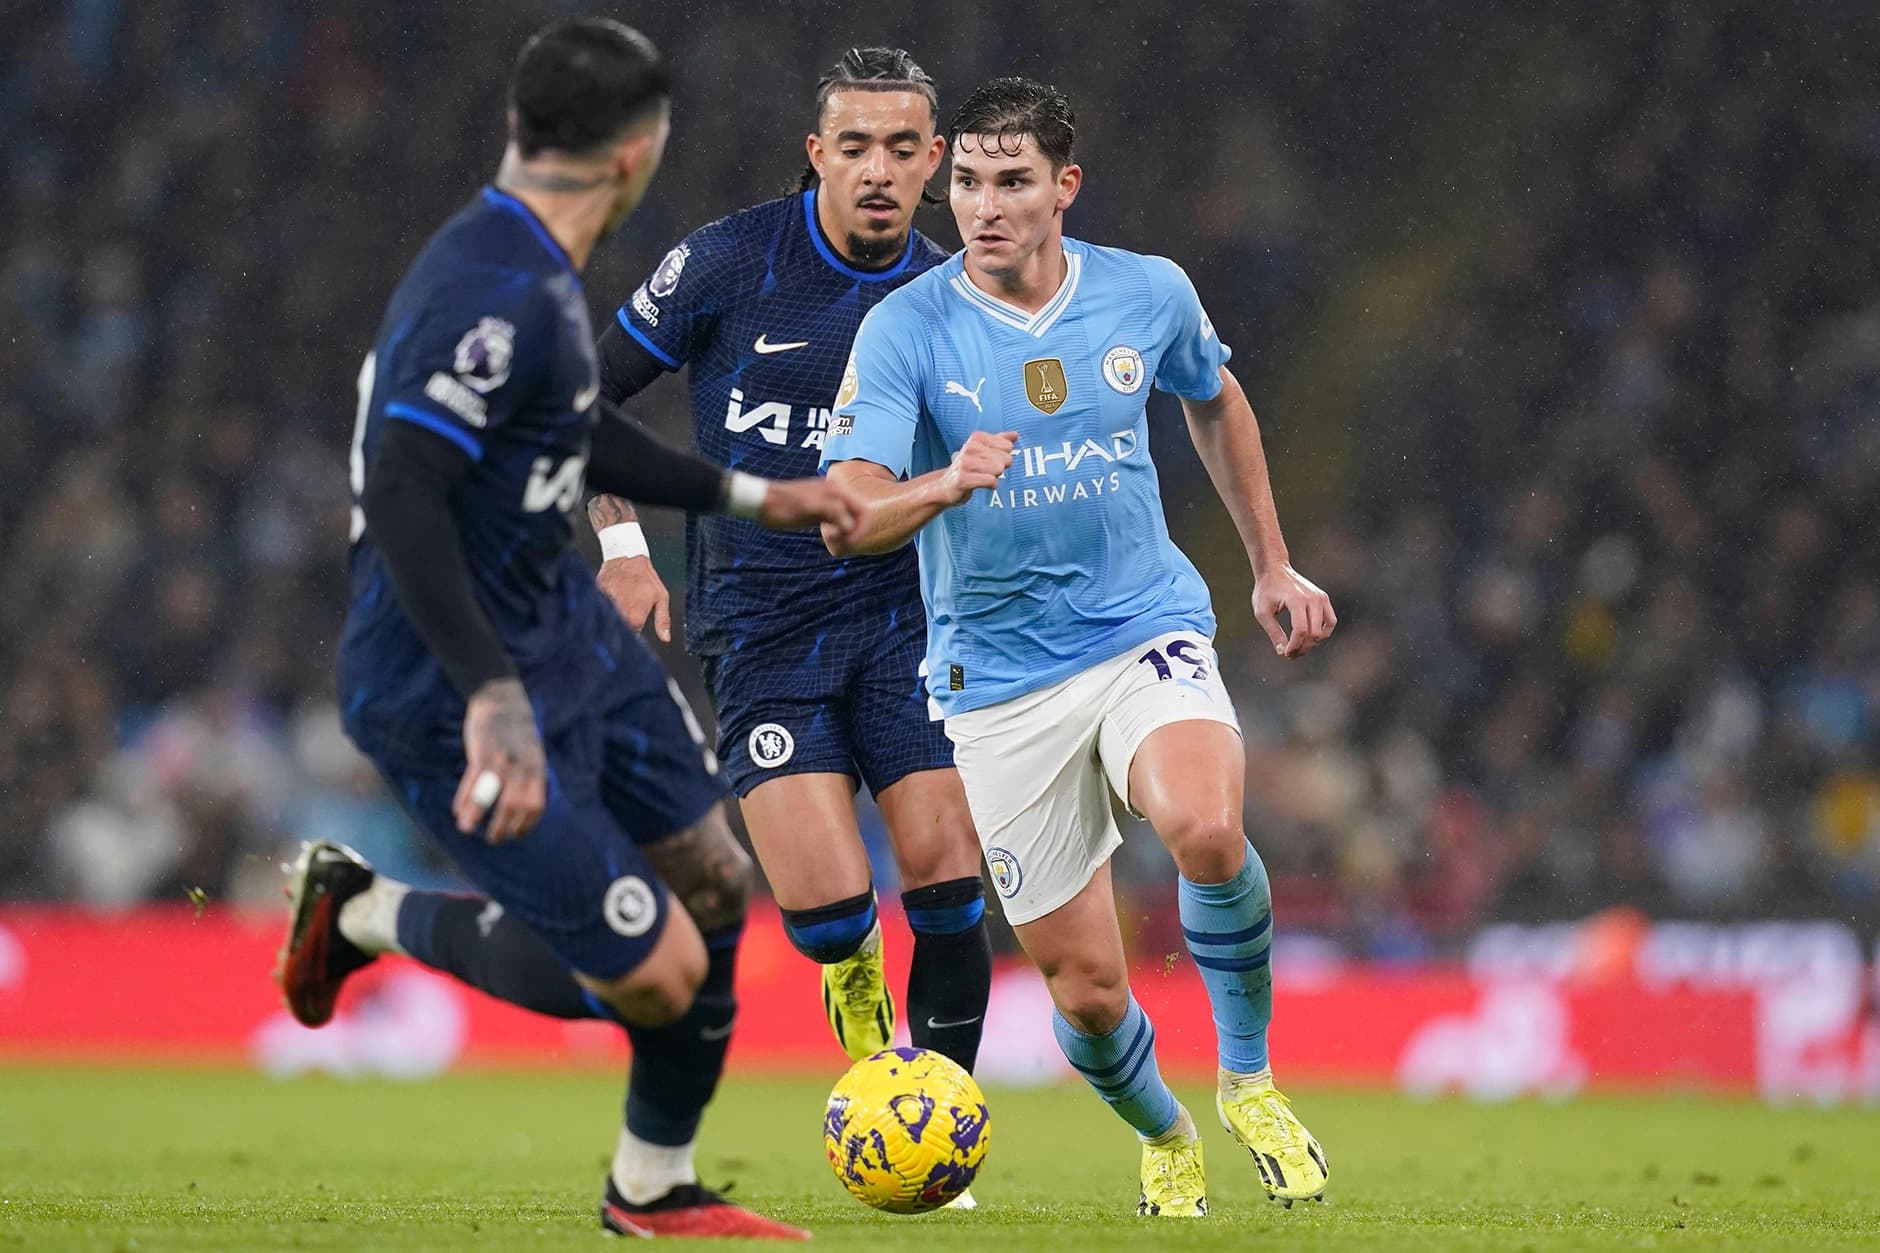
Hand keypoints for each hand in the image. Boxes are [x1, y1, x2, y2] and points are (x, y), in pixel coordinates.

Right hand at [454, 678, 546, 840]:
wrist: (502, 699)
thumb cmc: (517, 732)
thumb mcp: (534, 753)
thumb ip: (532, 777)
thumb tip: (527, 807)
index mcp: (537, 768)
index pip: (536, 805)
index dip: (526, 824)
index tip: (516, 834)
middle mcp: (522, 766)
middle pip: (513, 806)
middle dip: (503, 827)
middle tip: (494, 839)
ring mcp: (501, 760)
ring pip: (490, 797)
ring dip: (477, 817)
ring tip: (467, 829)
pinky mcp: (481, 753)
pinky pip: (471, 782)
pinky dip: (463, 800)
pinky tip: (458, 811)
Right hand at [597, 554, 672, 642]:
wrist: (626, 556)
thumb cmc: (645, 576)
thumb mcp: (661, 596)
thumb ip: (663, 620)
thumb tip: (666, 638)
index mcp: (635, 618)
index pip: (633, 637)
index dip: (635, 631)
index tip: (636, 622)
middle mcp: (619, 614)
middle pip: (620, 629)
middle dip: (624, 624)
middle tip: (630, 608)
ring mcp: (606, 607)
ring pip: (610, 619)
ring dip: (614, 615)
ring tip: (622, 599)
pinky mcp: (597, 598)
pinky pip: (600, 609)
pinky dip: (605, 606)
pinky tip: (613, 596)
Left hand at [756, 475, 870, 545]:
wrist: (761, 502)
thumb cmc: (782, 505)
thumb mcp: (807, 509)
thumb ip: (832, 513)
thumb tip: (851, 526)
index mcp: (835, 490)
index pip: (863, 510)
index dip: (862, 528)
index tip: (851, 543)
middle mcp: (835, 494)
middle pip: (858, 515)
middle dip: (854, 531)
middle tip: (841, 544)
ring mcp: (827, 502)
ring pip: (848, 519)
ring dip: (847, 533)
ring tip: (834, 542)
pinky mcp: (819, 510)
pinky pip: (838, 522)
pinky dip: (838, 532)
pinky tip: (829, 539)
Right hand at [939, 430, 1017, 503]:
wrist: (946, 485)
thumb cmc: (968, 467)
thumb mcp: (983, 450)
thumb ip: (1000, 440)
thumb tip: (1015, 434)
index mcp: (977, 438)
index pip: (1008, 446)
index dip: (1004, 456)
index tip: (991, 460)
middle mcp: (971, 447)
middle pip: (1006, 459)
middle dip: (1000, 467)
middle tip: (986, 470)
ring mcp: (966, 463)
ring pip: (999, 469)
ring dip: (994, 476)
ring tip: (983, 476)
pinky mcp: (964, 479)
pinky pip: (991, 481)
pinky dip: (991, 485)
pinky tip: (983, 484)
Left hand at [1252, 563, 1336, 658]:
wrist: (1275, 570)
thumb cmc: (1266, 590)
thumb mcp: (1262, 612)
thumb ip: (1273, 632)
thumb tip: (1283, 652)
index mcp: (1296, 600)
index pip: (1301, 630)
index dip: (1294, 646)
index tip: (1285, 653)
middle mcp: (1312, 598)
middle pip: (1314, 633)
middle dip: (1302, 648)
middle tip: (1290, 654)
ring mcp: (1321, 597)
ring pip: (1324, 630)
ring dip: (1313, 643)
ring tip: (1299, 647)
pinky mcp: (1324, 598)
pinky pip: (1330, 621)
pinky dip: (1323, 633)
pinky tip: (1311, 638)